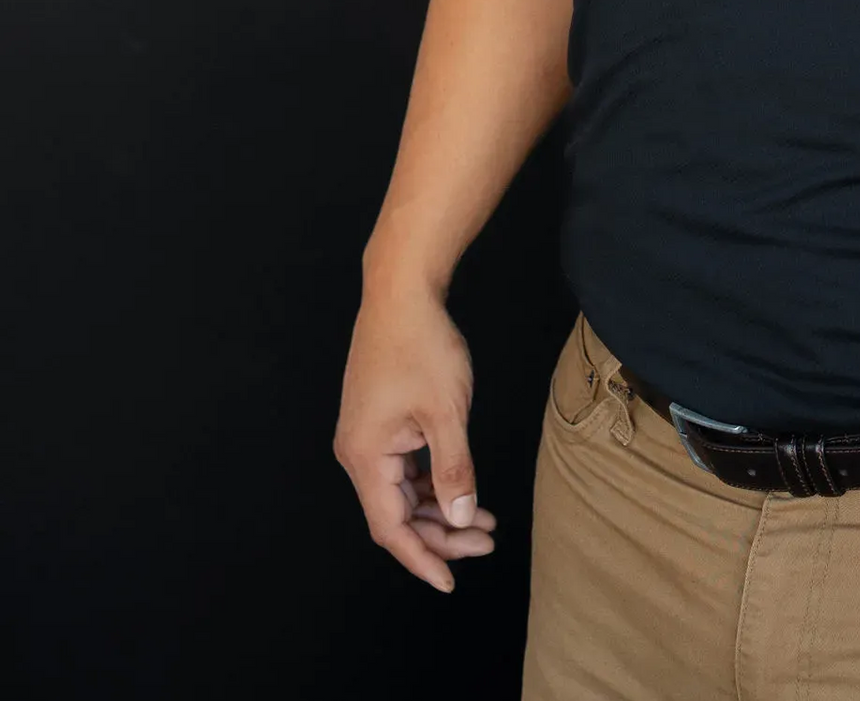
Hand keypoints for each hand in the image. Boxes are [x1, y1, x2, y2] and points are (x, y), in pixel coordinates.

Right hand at [333, 289, 498, 591]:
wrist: (402, 293)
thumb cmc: (421, 347)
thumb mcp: (447, 412)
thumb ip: (454, 470)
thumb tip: (463, 518)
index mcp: (365, 457)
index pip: (391, 527)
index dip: (422, 557)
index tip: (450, 582)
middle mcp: (358, 453)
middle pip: (398, 512)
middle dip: (441, 533)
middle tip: (486, 543)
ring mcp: (368, 436)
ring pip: (403, 491)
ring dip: (441, 508)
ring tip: (484, 522)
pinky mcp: (381, 420)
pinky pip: (405, 467)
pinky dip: (434, 481)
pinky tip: (463, 489)